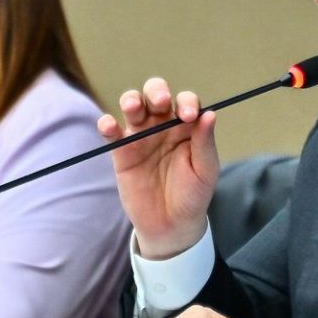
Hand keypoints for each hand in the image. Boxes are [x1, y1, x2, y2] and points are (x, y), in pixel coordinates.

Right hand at [97, 77, 219, 258]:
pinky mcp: (122, 151)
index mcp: (187, 126)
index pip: (186, 102)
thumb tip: (210, 114)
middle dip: (156, 92)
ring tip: (133, 107)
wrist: (170, 225)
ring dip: (132, 101)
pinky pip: (112, 133)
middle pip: (155, 95)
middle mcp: (163, 125)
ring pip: (133, 107)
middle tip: (160, 103)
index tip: (188, 115)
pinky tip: (109, 125)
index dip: (186, 102)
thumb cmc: (193, 195)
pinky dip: (107, 124)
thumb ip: (204, 143)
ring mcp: (141, 136)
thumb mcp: (205, 171)